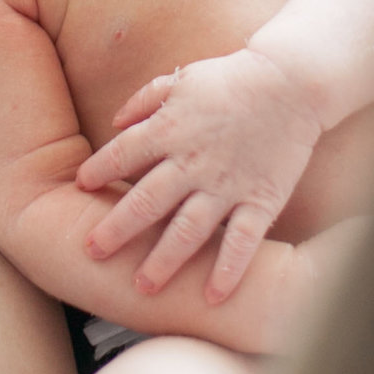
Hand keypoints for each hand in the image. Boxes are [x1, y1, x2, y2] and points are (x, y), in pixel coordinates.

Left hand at [74, 49, 324, 304]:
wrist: (293, 81)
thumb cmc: (234, 78)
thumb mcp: (183, 78)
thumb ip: (146, 99)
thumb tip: (115, 123)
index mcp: (171, 128)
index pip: (122, 154)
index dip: (98, 171)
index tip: (80, 187)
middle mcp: (193, 161)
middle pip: (146, 201)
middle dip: (116, 230)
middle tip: (93, 252)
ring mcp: (227, 184)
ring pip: (188, 230)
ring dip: (163, 261)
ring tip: (142, 287)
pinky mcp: (260, 198)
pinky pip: (242, 240)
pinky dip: (228, 269)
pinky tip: (213, 295)